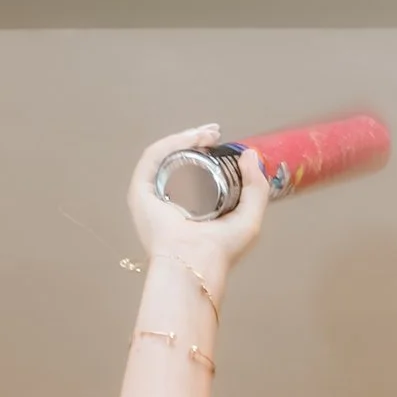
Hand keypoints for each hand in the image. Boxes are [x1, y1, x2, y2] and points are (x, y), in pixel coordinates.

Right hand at [127, 123, 267, 297]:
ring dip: (184, 138)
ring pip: (164, 155)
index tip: (220, 141)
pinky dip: (171, 143)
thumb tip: (250, 155)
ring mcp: (151, 195)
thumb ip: (256, 188)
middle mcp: (166, 200)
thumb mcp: (249, 217)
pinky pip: (153, 157)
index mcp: (187, 208)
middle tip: (214, 133)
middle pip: (176, 160)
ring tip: (205, 134)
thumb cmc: (220, 251)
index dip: (205, 152)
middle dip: (195, 141)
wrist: (198, 263)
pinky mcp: (140, 191)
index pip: (191, 172)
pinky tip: (190, 139)